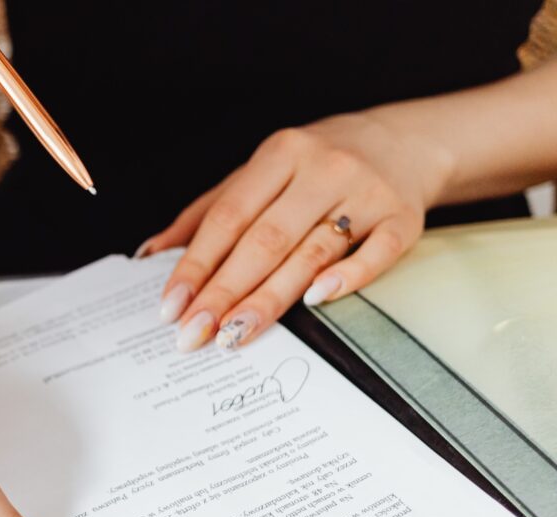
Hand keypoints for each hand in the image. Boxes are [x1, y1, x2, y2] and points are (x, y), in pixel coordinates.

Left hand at [141, 111, 452, 350]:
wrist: (406, 141)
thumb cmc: (315, 166)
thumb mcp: (259, 173)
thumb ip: (205, 212)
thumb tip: (152, 254)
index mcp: (280, 154)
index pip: (228, 217)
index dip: (196, 265)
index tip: (171, 307)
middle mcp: (323, 169)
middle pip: (264, 240)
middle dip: (223, 292)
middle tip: (194, 334)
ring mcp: (366, 193)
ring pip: (310, 253)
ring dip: (269, 298)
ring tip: (234, 334)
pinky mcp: (403, 218)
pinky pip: (376, 253)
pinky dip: (347, 278)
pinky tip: (314, 301)